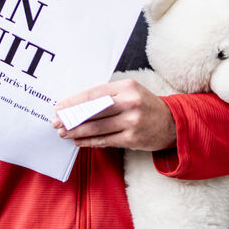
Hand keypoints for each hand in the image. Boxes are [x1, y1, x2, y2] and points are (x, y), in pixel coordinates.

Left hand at [53, 78, 175, 151]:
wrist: (172, 122)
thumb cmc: (144, 105)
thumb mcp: (129, 92)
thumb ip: (107, 96)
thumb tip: (77, 105)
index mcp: (127, 87)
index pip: (94, 94)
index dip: (74, 101)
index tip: (59, 107)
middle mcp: (130, 103)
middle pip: (94, 111)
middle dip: (72, 118)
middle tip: (56, 122)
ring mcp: (132, 122)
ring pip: (98, 128)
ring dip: (77, 132)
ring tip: (63, 133)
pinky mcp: (133, 139)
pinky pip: (105, 141)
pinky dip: (89, 142)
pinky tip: (78, 141)